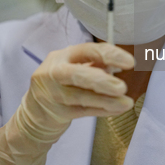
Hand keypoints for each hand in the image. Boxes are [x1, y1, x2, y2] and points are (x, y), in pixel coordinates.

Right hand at [0, 42, 133, 164]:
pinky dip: (103, 110)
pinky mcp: (56, 113)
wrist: (34, 112)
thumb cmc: (61, 84)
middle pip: (76, 74)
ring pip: (81, 97)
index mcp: (62, 56)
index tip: (130, 62)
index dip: (109, 54)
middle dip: (101, 80)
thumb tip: (118, 65)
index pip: (87, 51)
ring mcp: (52, 94)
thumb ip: (95, 65)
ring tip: (126, 103)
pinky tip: (118, 109)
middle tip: (122, 87)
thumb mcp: (74, 68)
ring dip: (106, 100)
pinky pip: (84, 112)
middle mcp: (53, 72)